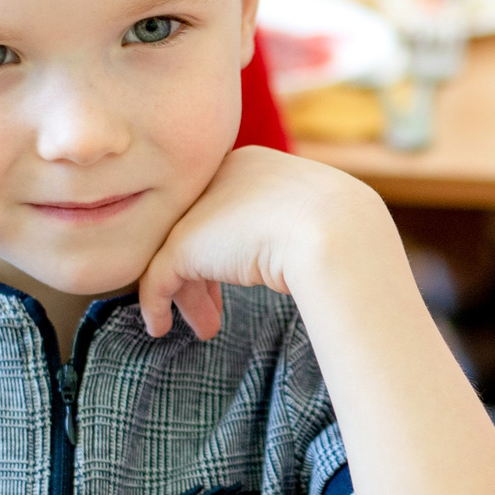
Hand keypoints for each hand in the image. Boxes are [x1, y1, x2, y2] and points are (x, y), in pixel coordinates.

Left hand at [136, 147, 382, 340]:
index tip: (235, 282)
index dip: (225, 248)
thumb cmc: (339, 229)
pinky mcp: (184, 243)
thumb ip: (286, 225)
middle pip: (199, 231)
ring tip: (206, 330)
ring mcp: (198, 210)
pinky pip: (159, 277)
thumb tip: (288, 251)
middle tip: (214, 313)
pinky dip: (155, 305)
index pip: (223, 208)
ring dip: (190, 297)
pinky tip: (159, 328)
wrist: (336, 231)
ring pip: (178, 255)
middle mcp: (217, 180)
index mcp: (250, 164)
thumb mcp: (312, 218)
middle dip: (205, 277)